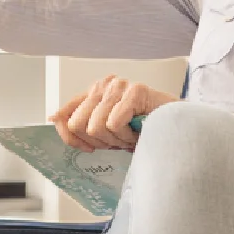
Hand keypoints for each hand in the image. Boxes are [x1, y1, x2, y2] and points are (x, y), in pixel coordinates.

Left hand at [49, 76, 178, 151]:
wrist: (179, 129)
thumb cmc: (145, 131)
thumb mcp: (109, 133)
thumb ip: (83, 125)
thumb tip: (54, 118)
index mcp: (96, 93)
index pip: (67, 114)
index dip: (71, 136)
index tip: (88, 148)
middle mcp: (105, 85)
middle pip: (78, 124)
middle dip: (99, 141)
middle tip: (119, 141)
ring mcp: (120, 86)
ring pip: (96, 126)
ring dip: (116, 139)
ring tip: (132, 134)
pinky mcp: (136, 90)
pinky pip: (114, 123)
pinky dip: (127, 135)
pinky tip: (139, 130)